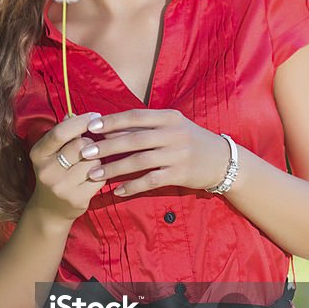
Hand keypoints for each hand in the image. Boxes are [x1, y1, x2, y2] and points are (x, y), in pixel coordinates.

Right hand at [28, 111, 108, 222]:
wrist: (49, 210)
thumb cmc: (54, 173)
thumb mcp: (51, 153)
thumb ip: (63, 133)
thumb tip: (75, 114)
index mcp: (38, 154)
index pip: (60, 133)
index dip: (80, 122)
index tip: (95, 116)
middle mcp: (47, 171)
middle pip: (80, 145)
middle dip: (90, 143)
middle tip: (89, 147)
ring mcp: (62, 187)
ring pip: (94, 162)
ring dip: (97, 160)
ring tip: (89, 164)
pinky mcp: (77, 199)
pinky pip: (100, 178)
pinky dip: (102, 174)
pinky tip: (93, 176)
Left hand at [81, 109, 230, 195]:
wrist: (223, 161)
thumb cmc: (191, 141)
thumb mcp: (173, 126)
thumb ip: (146, 126)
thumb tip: (111, 127)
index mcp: (169, 118)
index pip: (135, 117)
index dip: (111, 121)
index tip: (90, 127)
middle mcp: (173, 134)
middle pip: (133, 139)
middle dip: (106, 146)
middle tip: (85, 152)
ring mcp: (177, 154)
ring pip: (139, 161)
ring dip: (114, 168)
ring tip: (94, 174)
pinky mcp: (180, 174)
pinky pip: (150, 180)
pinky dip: (132, 186)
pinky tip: (117, 191)